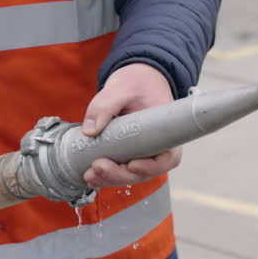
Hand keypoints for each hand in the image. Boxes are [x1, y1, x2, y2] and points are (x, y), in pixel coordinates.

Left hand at [82, 63, 182, 187]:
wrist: (135, 80)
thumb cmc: (138, 82)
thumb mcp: (122, 88)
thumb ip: (105, 105)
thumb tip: (89, 130)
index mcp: (166, 131)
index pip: (167, 158)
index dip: (151, 167)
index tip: (132, 165)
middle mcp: (158, 146)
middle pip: (145, 171)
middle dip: (121, 175)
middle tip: (98, 167)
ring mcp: (143, 152)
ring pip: (131, 174)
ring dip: (111, 178)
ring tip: (89, 174)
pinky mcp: (130, 153)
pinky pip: (122, 169)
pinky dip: (107, 175)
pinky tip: (90, 175)